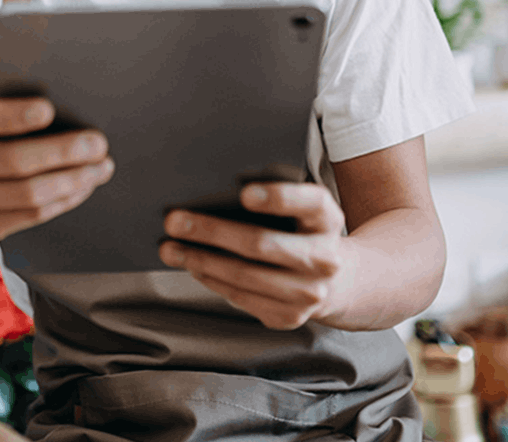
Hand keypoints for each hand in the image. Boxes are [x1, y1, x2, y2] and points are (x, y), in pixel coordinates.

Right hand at [0, 77, 113, 243]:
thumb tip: (48, 84)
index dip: (15, 115)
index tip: (50, 109)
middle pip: (15, 161)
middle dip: (63, 152)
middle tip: (98, 143)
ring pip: (29, 194)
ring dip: (73, 180)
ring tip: (101, 166)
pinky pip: (32, 216)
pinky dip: (64, 200)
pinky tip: (84, 185)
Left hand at [158, 182, 353, 329]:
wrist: (337, 279)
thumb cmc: (303, 230)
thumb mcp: (302, 206)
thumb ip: (273, 195)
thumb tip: (215, 190)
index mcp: (328, 218)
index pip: (309, 202)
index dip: (278, 198)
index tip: (244, 193)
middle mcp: (324, 258)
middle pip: (261, 243)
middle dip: (211, 231)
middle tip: (174, 221)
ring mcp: (309, 293)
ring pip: (244, 276)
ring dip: (200, 260)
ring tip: (170, 248)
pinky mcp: (290, 316)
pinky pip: (241, 297)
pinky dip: (212, 280)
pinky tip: (193, 265)